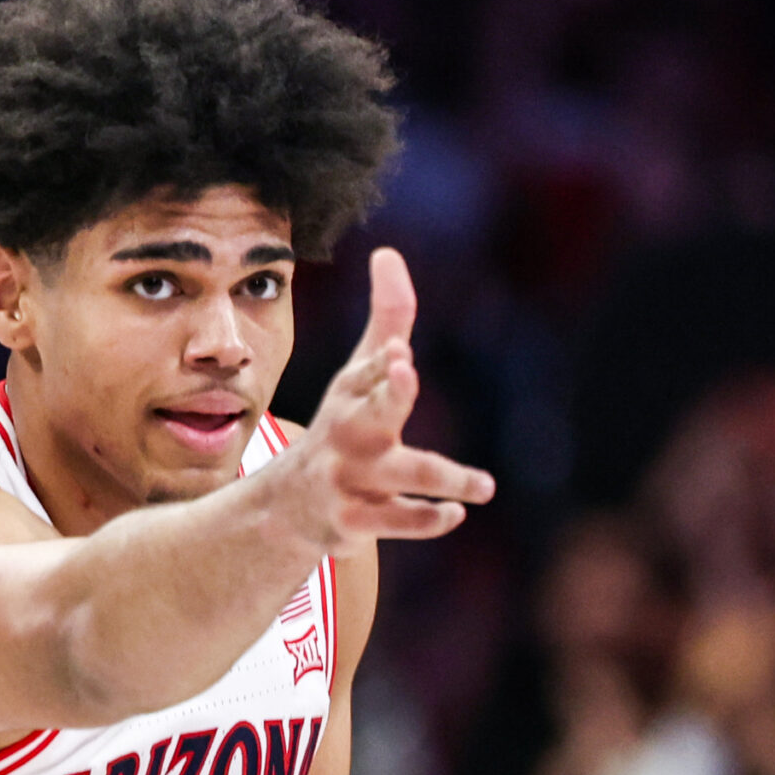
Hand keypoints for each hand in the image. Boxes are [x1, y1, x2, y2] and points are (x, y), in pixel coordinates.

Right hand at [282, 249, 494, 549]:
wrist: (288, 507)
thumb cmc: (341, 425)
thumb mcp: (358, 374)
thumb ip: (387, 319)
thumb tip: (388, 252)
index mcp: (352, 391)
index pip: (372, 371)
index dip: (387, 365)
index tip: (401, 353)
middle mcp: (349, 431)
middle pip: (375, 410)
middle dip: (391, 391)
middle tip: (406, 369)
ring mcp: (351, 478)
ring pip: (405, 475)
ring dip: (446, 479)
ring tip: (486, 486)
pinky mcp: (356, 522)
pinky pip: (399, 521)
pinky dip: (430, 520)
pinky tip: (457, 512)